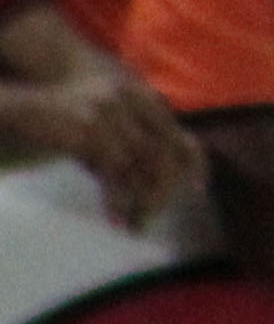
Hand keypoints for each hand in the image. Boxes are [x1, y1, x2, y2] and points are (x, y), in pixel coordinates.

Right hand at [44, 71, 196, 227]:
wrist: (24, 107)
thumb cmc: (70, 123)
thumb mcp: (109, 133)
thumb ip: (135, 152)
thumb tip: (161, 187)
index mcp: (142, 99)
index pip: (180, 135)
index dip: (196, 165)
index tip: (199, 191)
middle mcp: (132, 101)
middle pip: (166, 154)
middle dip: (164, 191)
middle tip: (153, 217)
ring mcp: (111, 113)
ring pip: (143, 165)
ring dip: (143, 200)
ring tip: (137, 224)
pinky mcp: (90, 130)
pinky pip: (113, 173)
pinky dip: (116, 201)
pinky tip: (117, 219)